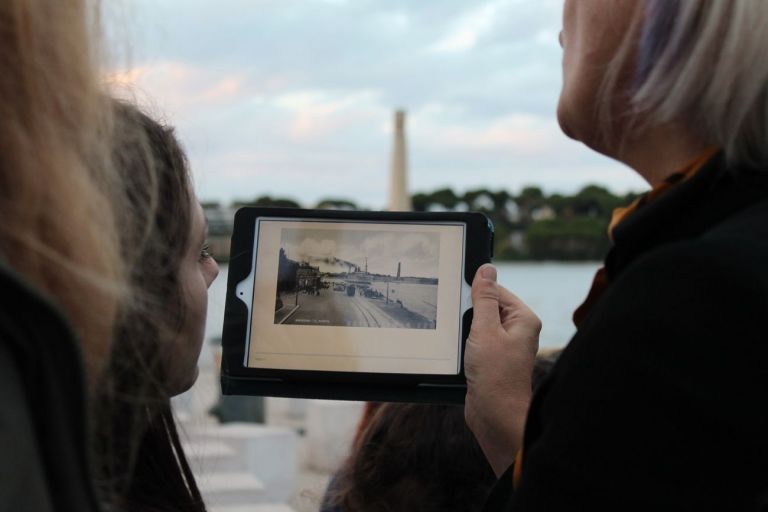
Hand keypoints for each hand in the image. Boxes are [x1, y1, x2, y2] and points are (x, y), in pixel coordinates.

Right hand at [464, 263, 540, 476]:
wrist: (495, 416)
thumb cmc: (496, 375)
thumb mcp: (485, 329)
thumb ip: (484, 298)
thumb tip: (486, 269)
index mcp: (523, 319)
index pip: (497, 290)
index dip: (476, 290)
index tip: (457, 291)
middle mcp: (517, 331)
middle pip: (486, 307)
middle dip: (468, 312)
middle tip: (458, 322)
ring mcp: (504, 346)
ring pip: (477, 325)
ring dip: (464, 329)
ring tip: (460, 340)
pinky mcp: (492, 360)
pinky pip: (474, 342)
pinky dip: (463, 343)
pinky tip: (458, 351)